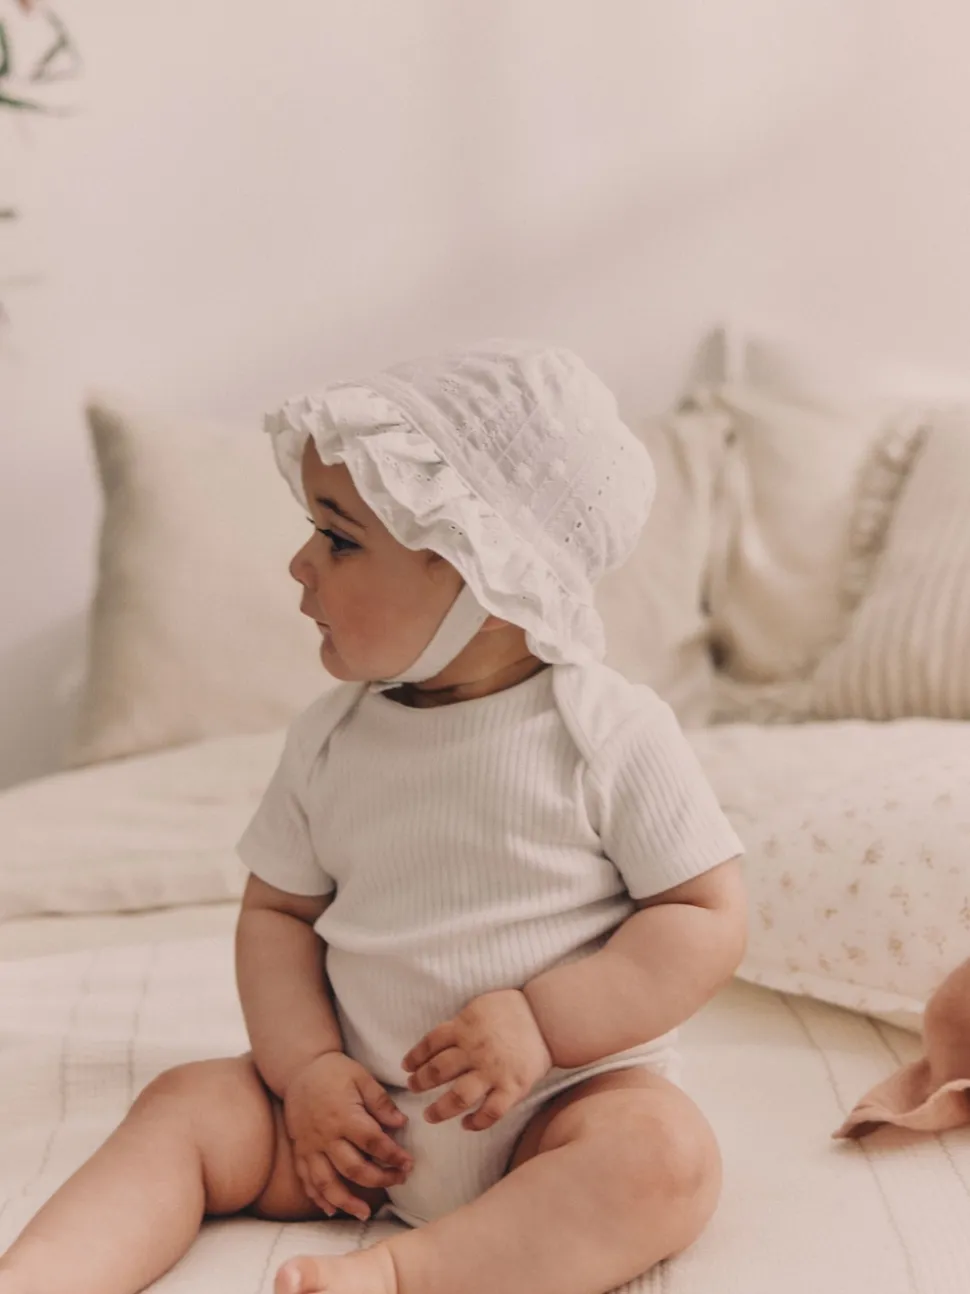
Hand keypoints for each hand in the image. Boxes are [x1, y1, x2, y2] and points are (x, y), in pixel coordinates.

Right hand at [283, 1052, 413, 1219]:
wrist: (299, 1069)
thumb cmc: (335, 1072)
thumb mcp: (362, 1077)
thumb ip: (381, 1102)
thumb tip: (401, 1123)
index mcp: (344, 1116)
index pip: (373, 1143)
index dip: (393, 1156)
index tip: (408, 1164)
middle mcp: (326, 1135)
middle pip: (353, 1168)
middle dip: (379, 1179)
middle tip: (398, 1181)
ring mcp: (310, 1146)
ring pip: (326, 1182)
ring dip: (346, 1201)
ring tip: (364, 1213)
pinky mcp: (299, 1151)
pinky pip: (306, 1180)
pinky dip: (318, 1197)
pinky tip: (331, 1209)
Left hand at [401, 989, 553, 1131]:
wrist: (548, 1017)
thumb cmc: (513, 1009)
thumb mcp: (480, 1007)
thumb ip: (461, 1024)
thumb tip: (442, 1037)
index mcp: (465, 1027)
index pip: (431, 1043)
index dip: (415, 1056)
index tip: (407, 1066)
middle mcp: (474, 1050)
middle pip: (438, 1071)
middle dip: (420, 1082)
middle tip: (413, 1088)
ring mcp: (493, 1071)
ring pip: (458, 1096)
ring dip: (440, 1109)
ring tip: (430, 1115)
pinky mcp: (512, 1087)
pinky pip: (490, 1112)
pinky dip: (476, 1122)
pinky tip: (466, 1125)